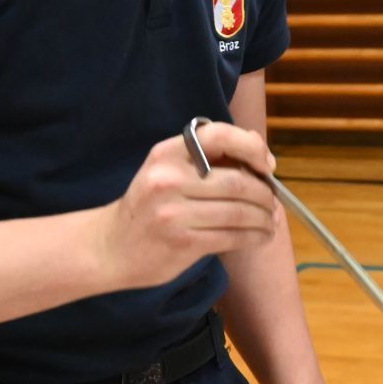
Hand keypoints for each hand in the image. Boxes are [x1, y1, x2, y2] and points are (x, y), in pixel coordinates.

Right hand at [94, 121, 280, 291]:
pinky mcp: (183, 242)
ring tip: (270, 221)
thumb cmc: (149, 205)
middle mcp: (169, 179)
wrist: (109, 247)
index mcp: (167, 153)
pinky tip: (261, 236)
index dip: (252, 148)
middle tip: (273, 201)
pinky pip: (232, 236)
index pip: (220, 135)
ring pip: (240, 212)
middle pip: (238, 181)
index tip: (267, 165)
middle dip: (265, 193)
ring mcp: (174, 212)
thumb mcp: (168, 171)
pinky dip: (255, 236)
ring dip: (264, 218)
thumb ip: (208, 157)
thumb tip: (261, 152)